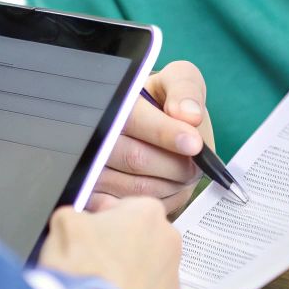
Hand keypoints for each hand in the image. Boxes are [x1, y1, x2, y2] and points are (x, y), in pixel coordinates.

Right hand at [37, 196, 181, 288]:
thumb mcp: (63, 225)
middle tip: (89, 262)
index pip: (119, 207)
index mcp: (147, 212)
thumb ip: (74, 213)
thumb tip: (76, 220)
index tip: (84, 232)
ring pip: (144, 267)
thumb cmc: (83, 271)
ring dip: (125, 273)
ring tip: (99, 287)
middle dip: (116, 246)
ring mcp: (172, 276)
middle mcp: (168, 240)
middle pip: (137, 236)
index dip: (97, 220)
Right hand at [89, 61, 212, 216]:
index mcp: (115, 100)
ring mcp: (93, 167)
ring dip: (169, 185)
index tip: (194, 144)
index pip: (135, 119)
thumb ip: (186, 88)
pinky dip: (155, 202)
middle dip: (175, 165)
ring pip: (135, 187)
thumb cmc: (166, 103)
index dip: (166, 133)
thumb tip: (189, 115)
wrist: (157, 129)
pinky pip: (129, 208)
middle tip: (195, 165)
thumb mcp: (180, 80)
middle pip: (135, 158)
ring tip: (181, 173)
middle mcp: (96, 133)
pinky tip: (165, 188)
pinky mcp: (97, 195)